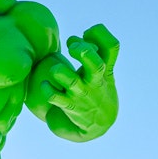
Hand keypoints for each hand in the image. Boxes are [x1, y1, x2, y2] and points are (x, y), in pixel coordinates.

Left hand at [36, 24, 118, 138]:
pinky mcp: (69, 107)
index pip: (112, 46)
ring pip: (71, 81)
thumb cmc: (97, 89)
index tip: (84, 34)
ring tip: (55, 69)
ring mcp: (82, 94)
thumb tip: (74, 38)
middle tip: (72, 47)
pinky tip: (45, 84)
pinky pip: (55, 97)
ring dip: (60, 71)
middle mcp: (95, 81)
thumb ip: (94, 50)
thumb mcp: (103, 70)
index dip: (98, 33)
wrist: (97, 125)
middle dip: (83, 52)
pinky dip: (48, 89)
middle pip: (96, 64)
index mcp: (105, 69)